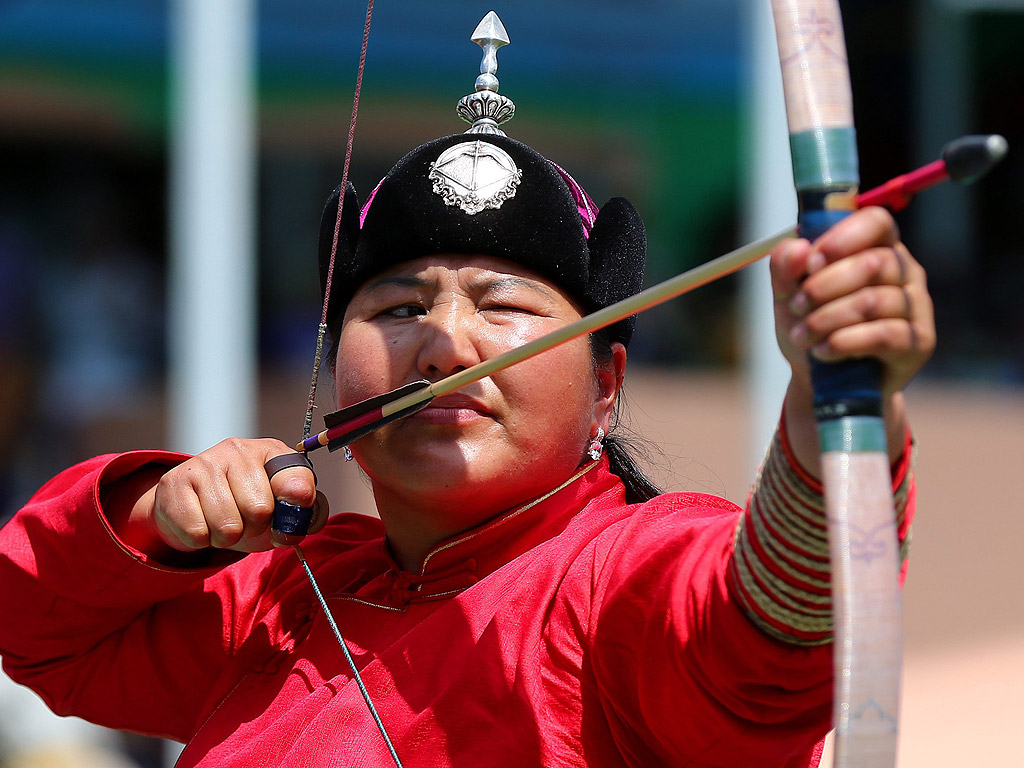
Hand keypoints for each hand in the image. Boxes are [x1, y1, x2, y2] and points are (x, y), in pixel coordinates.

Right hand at [124, 439, 327, 556]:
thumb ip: (301, 517)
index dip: (298, 500)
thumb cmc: (244, 505)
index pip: (296, 477)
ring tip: (222, 521)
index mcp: (271, 452)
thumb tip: (294, 528)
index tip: (295, 506)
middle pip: (260, 510)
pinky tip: (200, 522)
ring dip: (227, 537)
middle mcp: (238, 449)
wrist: (191, 504)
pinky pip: (197, 533)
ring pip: (227, 526)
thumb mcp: (279, 508)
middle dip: (254, 527)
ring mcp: (203, 462)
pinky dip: (200, 540)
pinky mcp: (173, 482)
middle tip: (245, 519)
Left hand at [770, 207, 935, 398]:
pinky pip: (884, 335)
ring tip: (803, 335)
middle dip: (823, 287)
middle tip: (797, 306)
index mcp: (877, 247)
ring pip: (873, 301)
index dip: (842, 238)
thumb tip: (797, 247)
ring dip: (827, 319)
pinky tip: (823, 350)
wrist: (823, 380)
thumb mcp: (788, 294)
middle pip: (873, 263)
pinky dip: (844, 342)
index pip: (876, 222)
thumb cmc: (811, 325)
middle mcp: (905, 272)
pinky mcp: (919, 342)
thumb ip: (785, 267)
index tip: (811, 262)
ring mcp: (917, 306)